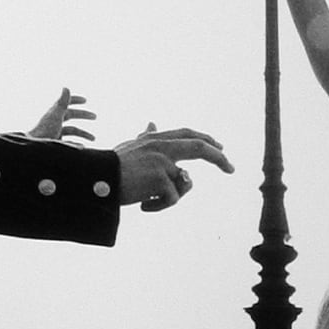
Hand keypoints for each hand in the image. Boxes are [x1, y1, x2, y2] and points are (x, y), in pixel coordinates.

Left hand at [29, 87, 96, 142]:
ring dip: (83, 134)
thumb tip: (66, 87)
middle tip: (95, 116)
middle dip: (83, 116)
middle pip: (71, 116)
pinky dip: (76, 144)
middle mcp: (55, 122)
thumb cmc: (45, 131)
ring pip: (71, 131)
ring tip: (93, 139)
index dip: (75, 100)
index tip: (85, 100)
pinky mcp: (56, 144)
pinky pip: (69, 143)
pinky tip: (83, 147)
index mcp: (54, 113)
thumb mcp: (56, 116)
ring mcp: (55, 133)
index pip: (66, 104)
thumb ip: (62, 103)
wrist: (34, 149)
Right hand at [116, 122, 233, 211]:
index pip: (187, 134)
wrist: (96, 180)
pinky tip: (142, 205)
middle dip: (218, 158)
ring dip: (173, 197)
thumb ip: (145, 136)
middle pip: (199, 147)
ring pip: (185, 183)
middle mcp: (161, 146)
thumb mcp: (130, 147)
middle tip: (231, 168)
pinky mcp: (161, 179)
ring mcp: (162, 162)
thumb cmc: (110, 167)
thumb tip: (152, 122)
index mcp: (155, 138)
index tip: (219, 146)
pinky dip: (159, 207)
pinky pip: (172, 199)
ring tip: (149, 200)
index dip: (205, 139)